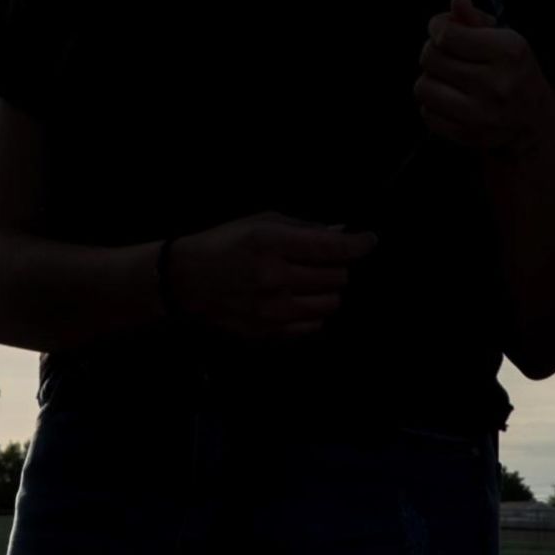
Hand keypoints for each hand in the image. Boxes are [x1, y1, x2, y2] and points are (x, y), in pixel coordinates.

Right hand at [166, 213, 375, 339]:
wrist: (187, 280)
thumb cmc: (225, 244)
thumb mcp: (262, 222)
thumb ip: (303, 228)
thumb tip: (340, 233)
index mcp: (272, 244)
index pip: (333, 249)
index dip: (359, 244)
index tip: (368, 240)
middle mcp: (274, 278)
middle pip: (337, 277)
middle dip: (337, 265)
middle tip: (323, 259)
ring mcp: (272, 310)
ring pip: (331, 303)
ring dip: (327, 289)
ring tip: (309, 280)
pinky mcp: (269, 332)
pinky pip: (313, 324)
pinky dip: (313, 311)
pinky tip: (297, 298)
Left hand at [415, 0, 554, 154]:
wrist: (534, 122)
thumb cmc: (515, 72)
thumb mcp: (505, 39)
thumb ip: (476, 19)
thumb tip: (457, 1)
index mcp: (509, 52)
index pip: (447, 34)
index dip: (437, 26)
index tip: (441, 28)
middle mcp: (497, 83)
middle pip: (431, 58)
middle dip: (433, 51)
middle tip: (445, 53)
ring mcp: (482, 113)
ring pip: (423, 86)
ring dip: (430, 78)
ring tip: (446, 77)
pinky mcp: (469, 135)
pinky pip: (427, 113)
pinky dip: (433, 104)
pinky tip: (449, 98)